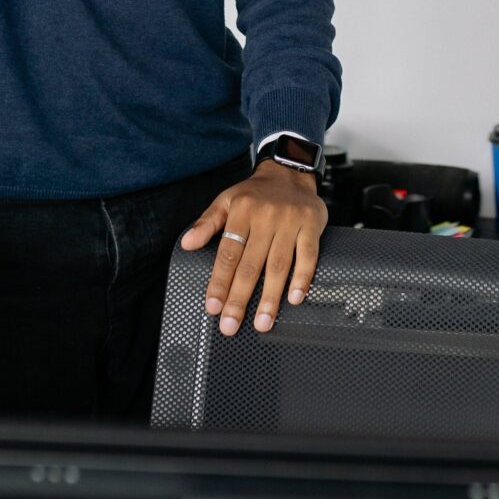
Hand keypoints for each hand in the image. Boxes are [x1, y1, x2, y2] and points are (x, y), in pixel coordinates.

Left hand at [179, 161, 326, 336]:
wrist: (289, 172)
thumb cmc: (255, 194)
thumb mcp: (226, 201)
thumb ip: (206, 224)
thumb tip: (187, 244)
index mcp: (242, 211)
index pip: (228, 253)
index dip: (219, 282)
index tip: (213, 307)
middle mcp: (266, 216)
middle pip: (251, 264)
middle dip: (240, 298)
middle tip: (231, 325)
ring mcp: (291, 221)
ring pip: (279, 264)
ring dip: (270, 297)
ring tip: (262, 322)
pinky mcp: (311, 224)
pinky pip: (308, 255)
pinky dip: (302, 278)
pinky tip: (294, 298)